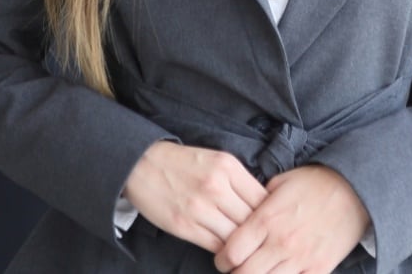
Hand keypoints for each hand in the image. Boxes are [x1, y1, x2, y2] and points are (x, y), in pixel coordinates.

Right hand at [122, 141, 265, 252]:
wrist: (141, 163)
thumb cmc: (183, 163)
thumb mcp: (216, 160)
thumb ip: (239, 180)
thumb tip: (263, 205)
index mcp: (228, 167)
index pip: (262, 199)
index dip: (269, 214)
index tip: (270, 222)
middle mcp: (216, 186)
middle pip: (251, 220)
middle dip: (258, 233)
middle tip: (262, 241)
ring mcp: (199, 208)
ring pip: (235, 236)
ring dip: (242, 245)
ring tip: (247, 249)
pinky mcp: (184, 225)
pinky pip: (215, 245)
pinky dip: (224, 250)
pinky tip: (227, 250)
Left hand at [215, 165, 370, 273]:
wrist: (354, 191)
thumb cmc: (314, 184)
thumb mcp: (279, 183)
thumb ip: (255, 201)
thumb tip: (238, 213)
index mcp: (267, 219)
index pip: (230, 253)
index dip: (222, 259)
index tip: (225, 257)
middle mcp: (280, 242)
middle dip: (235, 272)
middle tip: (238, 267)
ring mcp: (301, 259)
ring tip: (259, 269)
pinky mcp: (319, 269)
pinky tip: (279, 272)